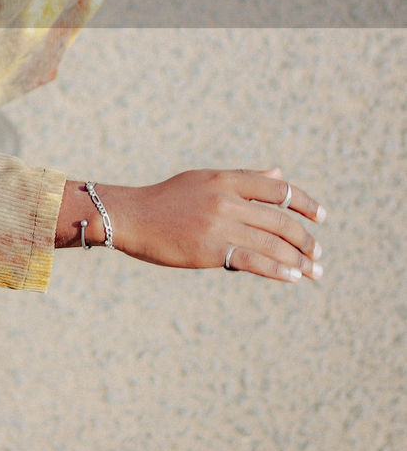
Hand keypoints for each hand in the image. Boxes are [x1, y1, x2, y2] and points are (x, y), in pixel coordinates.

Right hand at [84, 168, 325, 281]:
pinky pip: (253, 260)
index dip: (305, 202)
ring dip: (298, 260)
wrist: (130, 216)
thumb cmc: (166, 199)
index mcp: (226, 178)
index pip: (278, 188)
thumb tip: (278, 173)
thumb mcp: (205, 180)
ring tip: (313, 273)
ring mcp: (219, 224)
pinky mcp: (210, 249)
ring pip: (272, 243)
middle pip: (280, 219)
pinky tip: (292, 277)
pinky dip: (277, 270)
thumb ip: (244, 178)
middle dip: (305, 240)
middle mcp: (226, 198)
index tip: (320, 217)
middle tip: (318, 255)